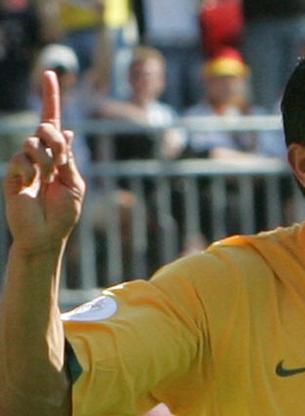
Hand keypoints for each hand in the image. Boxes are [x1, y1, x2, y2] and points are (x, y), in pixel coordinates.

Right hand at [3, 71, 85, 254]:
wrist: (47, 234)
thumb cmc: (64, 212)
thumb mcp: (73, 182)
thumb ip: (66, 157)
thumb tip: (65, 130)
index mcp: (58, 155)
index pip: (52, 122)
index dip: (51, 98)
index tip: (50, 73)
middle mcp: (40, 155)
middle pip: (45, 127)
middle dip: (55, 141)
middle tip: (59, 164)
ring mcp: (24, 163)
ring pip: (33, 143)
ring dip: (46, 161)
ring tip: (46, 180)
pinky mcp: (12, 173)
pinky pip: (21, 160)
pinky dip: (30, 172)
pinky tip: (30, 186)